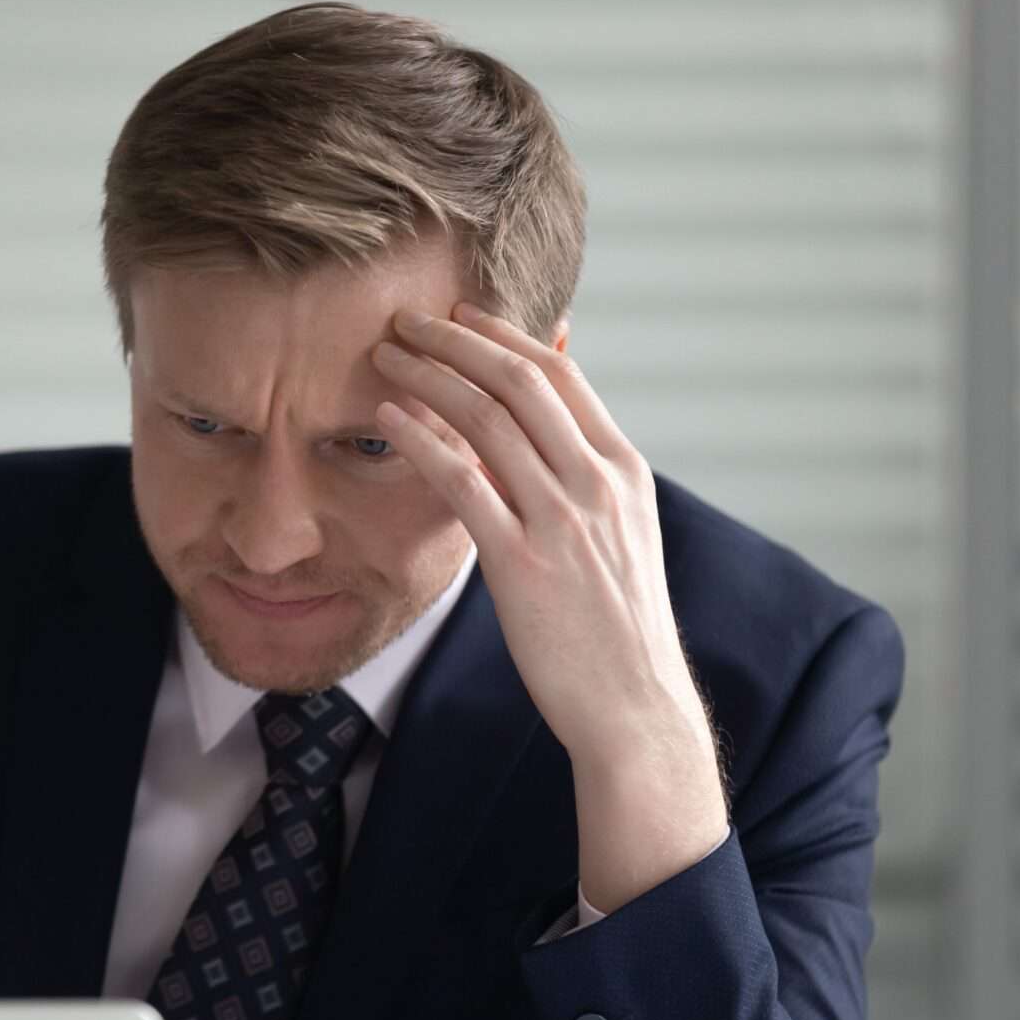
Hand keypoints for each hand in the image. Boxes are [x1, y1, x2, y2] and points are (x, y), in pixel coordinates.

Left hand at [371, 304, 726, 910]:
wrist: (634, 704)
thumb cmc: (615, 623)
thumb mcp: (621, 531)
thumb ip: (586, 471)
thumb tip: (555, 421)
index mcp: (623, 468)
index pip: (560, 374)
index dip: (504, 335)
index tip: (459, 314)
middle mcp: (597, 484)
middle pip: (520, 381)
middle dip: (457, 339)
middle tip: (407, 318)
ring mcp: (562, 521)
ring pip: (488, 419)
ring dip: (430, 376)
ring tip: (386, 354)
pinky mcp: (522, 563)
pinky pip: (462, 482)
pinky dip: (421, 440)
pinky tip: (387, 419)